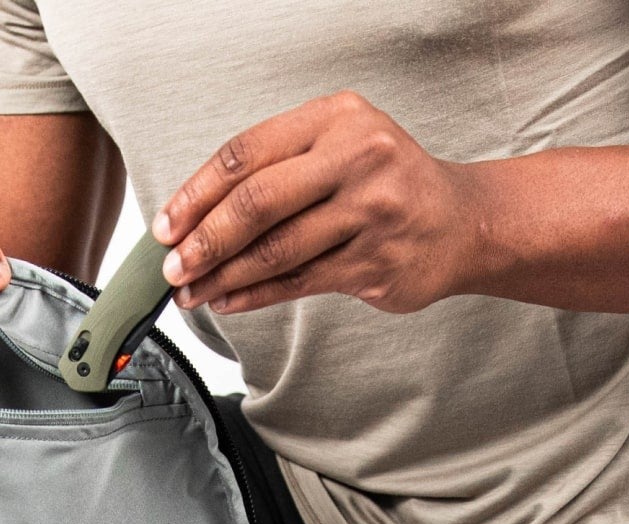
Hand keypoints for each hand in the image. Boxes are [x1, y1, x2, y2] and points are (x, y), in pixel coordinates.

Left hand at [150, 91, 476, 317]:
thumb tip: (198, 212)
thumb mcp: (339, 145)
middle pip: (257, 203)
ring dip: (224, 276)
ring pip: (276, 250)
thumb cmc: (386, 183)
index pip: (247, 154)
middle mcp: (356, 158)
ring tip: (192, 292)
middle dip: (204, 240)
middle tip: (173, 266)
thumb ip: (280, 166)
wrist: (461, 221)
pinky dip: (256, 294)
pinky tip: (228, 300)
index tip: (167, 224)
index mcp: (335, 118)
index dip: (198, 193)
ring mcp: (369, 212)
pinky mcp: (374, 261)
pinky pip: (299, 281)